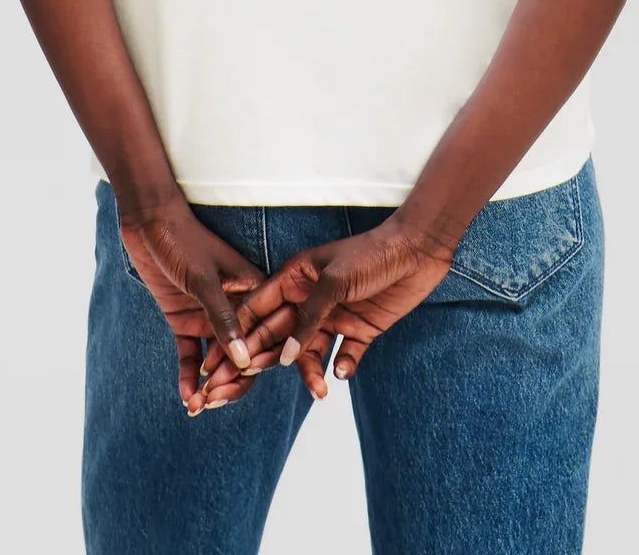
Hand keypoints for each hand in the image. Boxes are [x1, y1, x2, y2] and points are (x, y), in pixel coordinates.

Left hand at [117, 202, 266, 409]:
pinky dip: (187, 375)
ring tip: (196, 406)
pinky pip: (190, 353)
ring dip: (208, 385)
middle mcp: (234, 308)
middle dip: (229, 383)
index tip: (236, 386)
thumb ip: (223, 320)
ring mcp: (208, 315)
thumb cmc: (182, 239)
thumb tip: (242, 361)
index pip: (262, 336)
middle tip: (211, 403)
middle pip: (241, 355)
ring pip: (216, 360)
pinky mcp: (184, 318)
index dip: (254, 365)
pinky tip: (185, 398)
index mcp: (251, 292)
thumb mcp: (204, 278)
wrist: (147, 221)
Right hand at [187, 215, 456, 411]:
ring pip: (310, 352)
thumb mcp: (334, 281)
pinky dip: (342, 366)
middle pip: (278, 336)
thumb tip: (284, 356)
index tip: (220, 363)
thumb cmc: (371, 254)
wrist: (418, 250)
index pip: (259, 309)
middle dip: (262, 360)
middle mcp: (310, 300)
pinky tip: (343, 370)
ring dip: (310, 372)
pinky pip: (343, 355)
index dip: (239, 334)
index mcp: (296, 278)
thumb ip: (309, 318)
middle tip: (241, 388)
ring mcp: (334, 316)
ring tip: (319, 389)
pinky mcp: (360, 329)